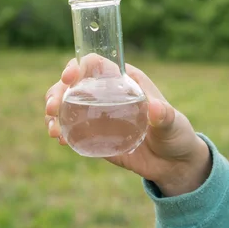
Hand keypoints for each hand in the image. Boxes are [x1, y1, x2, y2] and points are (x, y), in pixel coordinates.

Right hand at [45, 57, 211, 196]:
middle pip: (74, 84)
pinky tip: (59, 139)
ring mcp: (98, 114)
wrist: (173, 163)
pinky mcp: (94, 135)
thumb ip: (165, 116)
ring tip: (53, 129)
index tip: (69, 77)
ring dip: (54, 113)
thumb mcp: (172, 123)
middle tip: (52, 109)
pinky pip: (71, 128)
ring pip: (67, 105)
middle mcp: (107, 93)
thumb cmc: (176, 134)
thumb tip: (156, 108)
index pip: (95, 64)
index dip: (78, 66)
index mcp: (125, 80)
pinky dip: (60, 130)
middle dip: (57, 91)